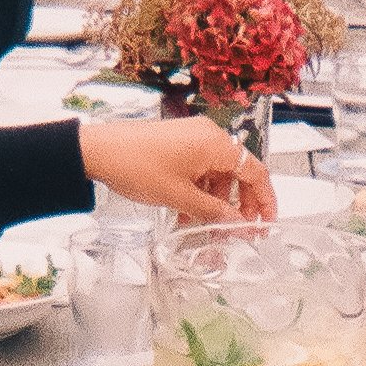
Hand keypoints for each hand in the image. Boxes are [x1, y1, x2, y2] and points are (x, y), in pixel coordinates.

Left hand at [79, 114, 277, 221]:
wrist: (98, 151)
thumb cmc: (137, 166)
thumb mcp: (180, 197)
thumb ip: (214, 212)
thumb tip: (238, 224)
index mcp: (216, 144)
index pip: (255, 171)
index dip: (265, 199)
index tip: (267, 222)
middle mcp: (209, 136)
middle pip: (238, 172)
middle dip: (240, 203)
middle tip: (239, 228)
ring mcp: (192, 138)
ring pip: (217, 173)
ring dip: (215, 201)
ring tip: (204, 226)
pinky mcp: (178, 143)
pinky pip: (199, 169)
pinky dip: (199, 191)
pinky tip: (188, 213)